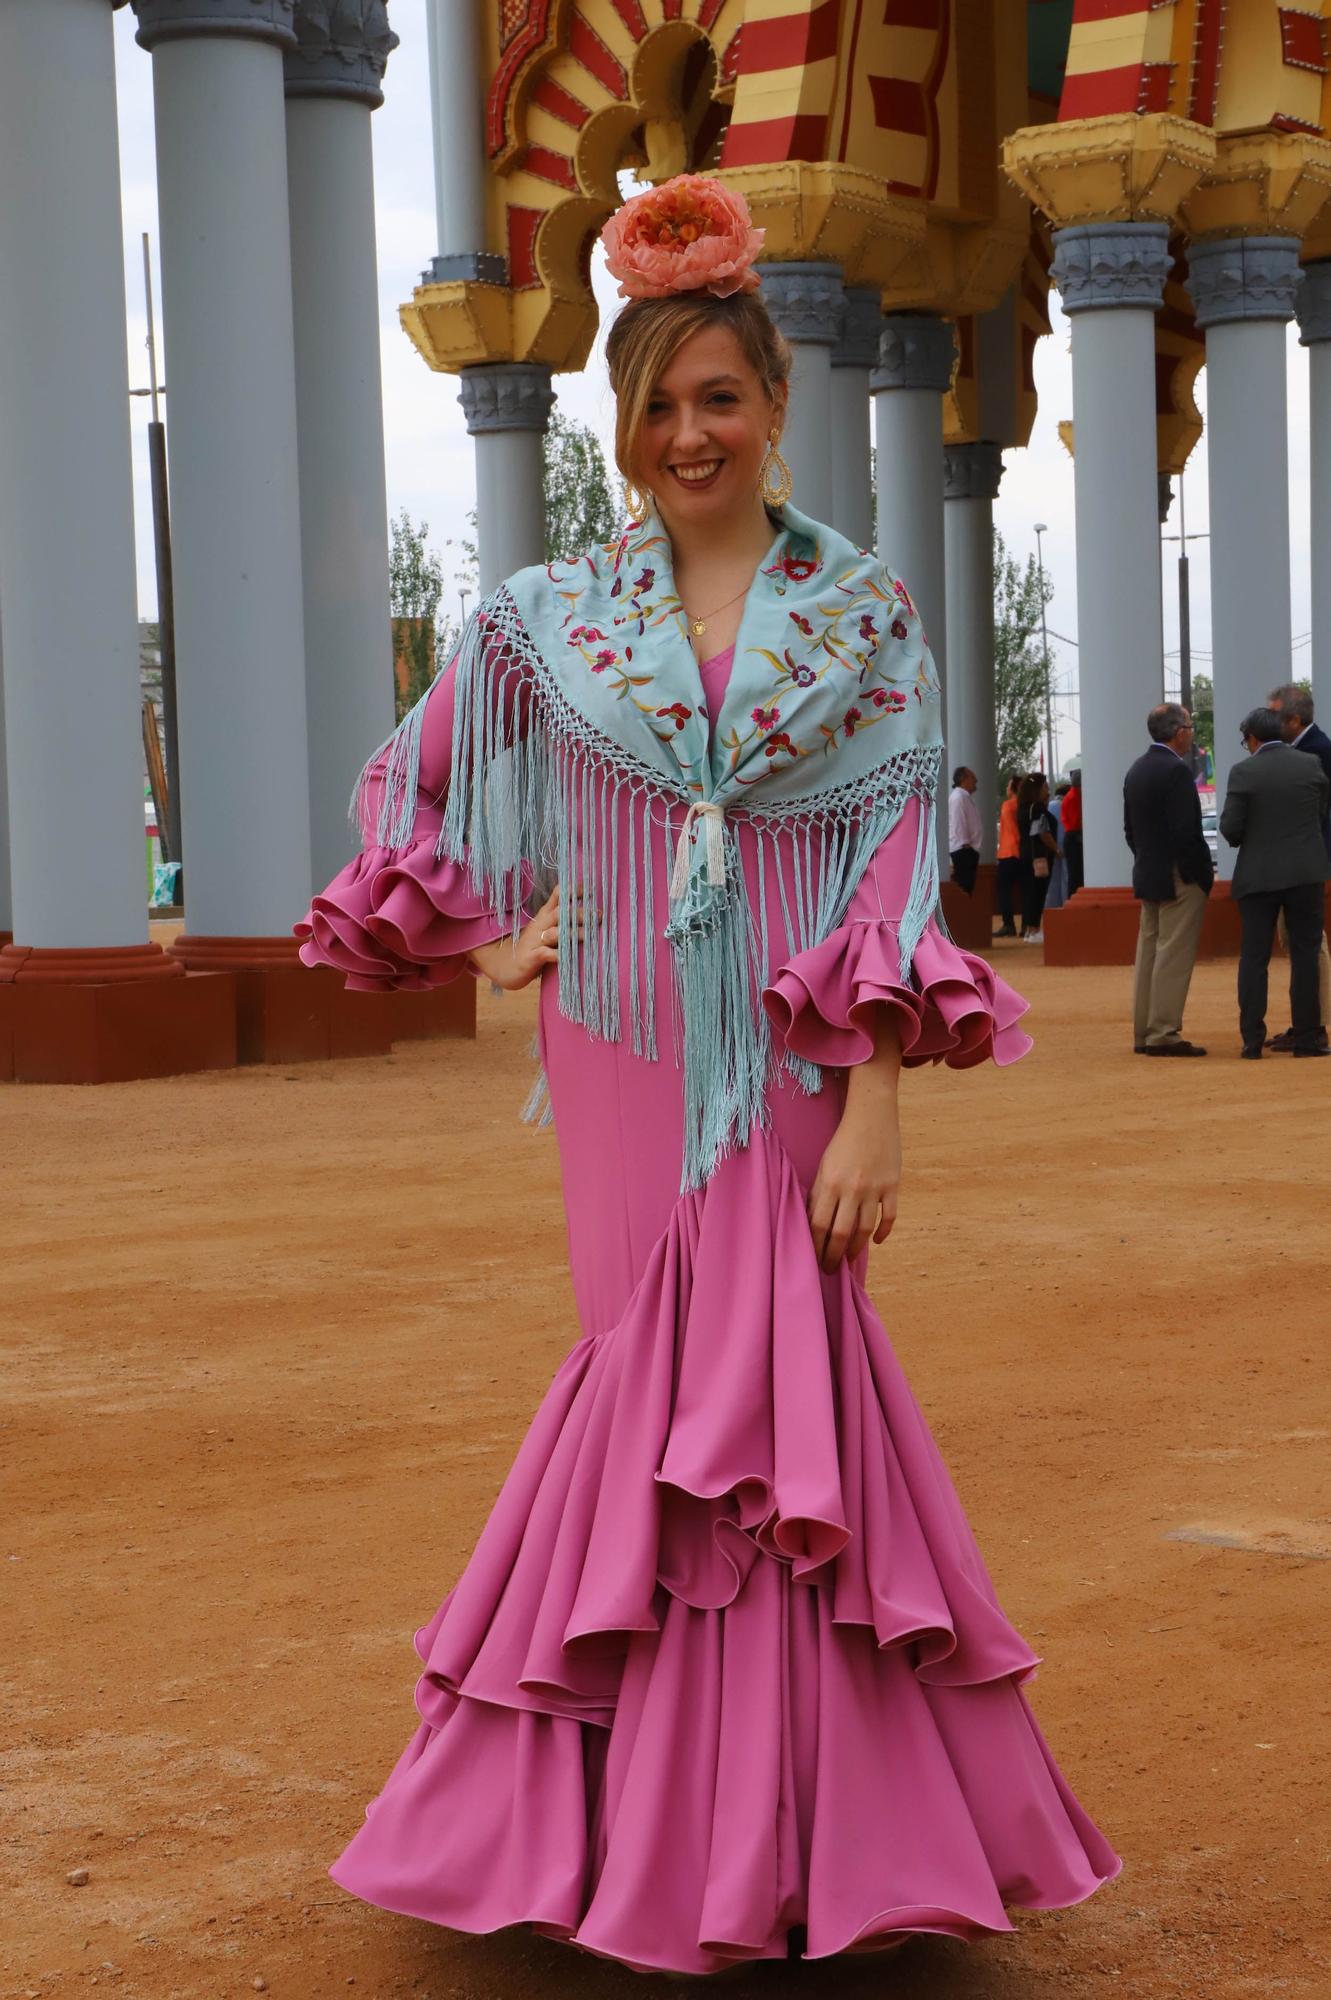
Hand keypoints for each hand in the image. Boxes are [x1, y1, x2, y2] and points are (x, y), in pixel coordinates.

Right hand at [468, 885, 580, 991]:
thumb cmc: (529, 947)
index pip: (558, 897)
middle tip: (598, 914)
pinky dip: (558, 955)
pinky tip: (569, 957)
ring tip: (588, 935)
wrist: (502, 965)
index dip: (573, 891)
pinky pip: (546, 954)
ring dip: (573, 933)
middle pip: (560, 913)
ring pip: (555, 933)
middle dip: (580, 913)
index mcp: (544, 916)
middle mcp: (540, 926)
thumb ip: (561, 922)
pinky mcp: (531, 958)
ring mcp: (535, 941)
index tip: (590, 889)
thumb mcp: (544, 929)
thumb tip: (589, 915)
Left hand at [807, 1098, 900, 1272]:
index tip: (814, 1258)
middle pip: (841, 1233)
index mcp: (830, 1184)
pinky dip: (883, 1232)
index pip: (819, 1225)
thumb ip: (819, 1193)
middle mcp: (852, 1189)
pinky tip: (876, 1241)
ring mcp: (874, 1189)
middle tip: (831, 1270)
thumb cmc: (843, 1141)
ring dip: (857, 1249)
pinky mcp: (893, 1186)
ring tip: (850, 1259)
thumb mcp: (824, 1165)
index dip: (816, 1246)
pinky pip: (889, 1216)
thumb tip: (814, 1222)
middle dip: (834, 1256)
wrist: (871, 1117)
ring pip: (865, 1229)